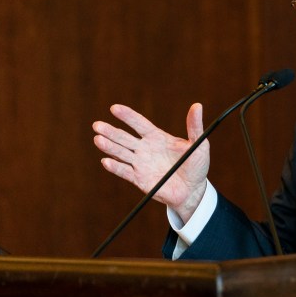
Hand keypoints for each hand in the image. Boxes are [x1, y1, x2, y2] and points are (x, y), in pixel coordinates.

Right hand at [92, 103, 208, 222]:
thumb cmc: (197, 165)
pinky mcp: (139, 179)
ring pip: (121, 153)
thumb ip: (194, 126)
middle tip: (97, 124)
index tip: (114, 108)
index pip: (139, 123)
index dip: (127, 116)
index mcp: (157, 137)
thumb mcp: (199, 144)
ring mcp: (141, 164)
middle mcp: (145, 149)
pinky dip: (115, 167)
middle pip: (124, 138)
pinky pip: (125, 172)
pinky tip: (106, 161)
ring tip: (98, 139)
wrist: (194, 190)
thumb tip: (197, 106)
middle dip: (111, 131)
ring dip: (109, 147)